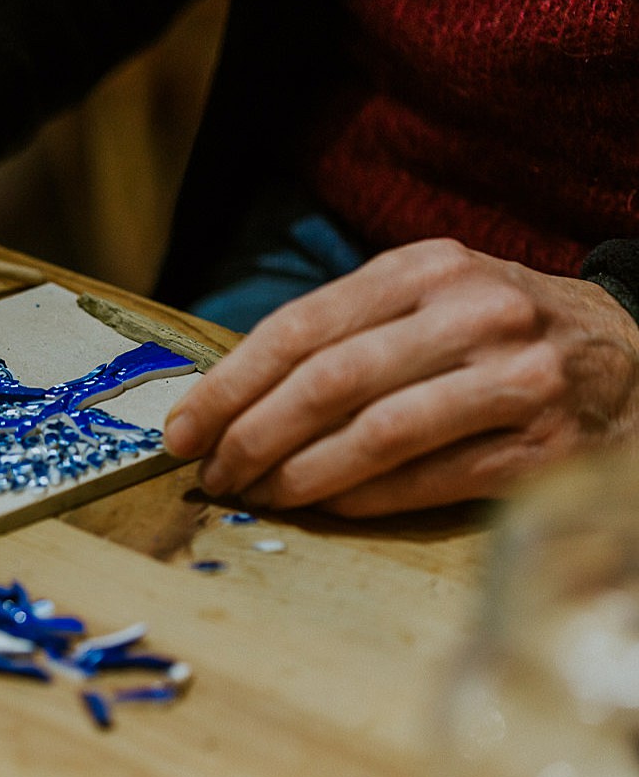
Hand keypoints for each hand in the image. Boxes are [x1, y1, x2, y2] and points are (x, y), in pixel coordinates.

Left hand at [162, 239, 638, 516]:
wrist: (630, 355)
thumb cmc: (498, 332)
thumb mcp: (427, 299)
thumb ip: (343, 334)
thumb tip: (232, 399)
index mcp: (425, 269)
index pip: (299, 328)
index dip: (228, 385)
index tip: (182, 429)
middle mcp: (471, 315)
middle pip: (328, 382)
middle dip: (251, 435)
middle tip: (211, 472)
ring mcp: (512, 380)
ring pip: (374, 436)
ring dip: (297, 476)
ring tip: (255, 495)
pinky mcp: (538, 447)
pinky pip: (424, 481)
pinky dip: (359, 499)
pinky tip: (320, 507)